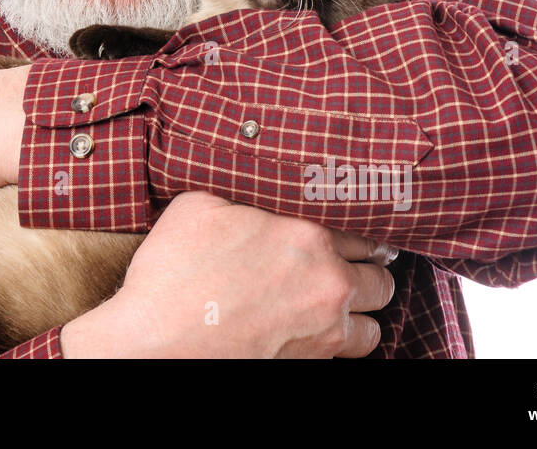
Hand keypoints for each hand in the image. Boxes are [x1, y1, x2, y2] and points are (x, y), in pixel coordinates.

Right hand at [60, 191, 396, 357]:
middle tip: (355, 262)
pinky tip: (329, 327)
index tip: (352, 229)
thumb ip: (240, 188)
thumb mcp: (197, 206)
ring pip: (376, 314)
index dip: (357, 224)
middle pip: (378, 271)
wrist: (158, 344)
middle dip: (368, 265)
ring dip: (363, 304)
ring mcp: (326, 324)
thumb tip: (252, 178)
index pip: (359, 223)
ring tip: (344, 299)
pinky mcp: (315, 358)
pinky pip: (359, 349)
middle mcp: (327, 278)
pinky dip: (349, 338)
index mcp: (305, 232)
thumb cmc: (172, 275)